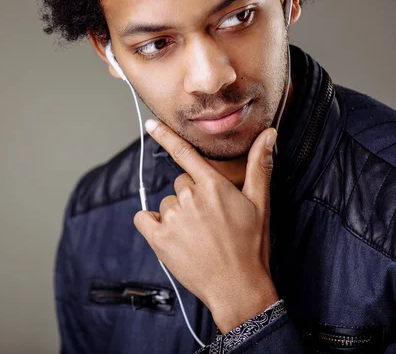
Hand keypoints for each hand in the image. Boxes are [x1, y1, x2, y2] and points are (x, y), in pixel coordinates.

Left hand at [134, 119, 278, 333]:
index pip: (185, 154)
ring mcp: (172, 218)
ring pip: (167, 203)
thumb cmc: (251, 246)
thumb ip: (259, 167)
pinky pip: (143, 218)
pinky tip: (170, 236)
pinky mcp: (158, 238)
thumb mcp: (260, 205)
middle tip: (209, 221)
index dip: (165, 136)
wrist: (238, 287)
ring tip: (198, 236)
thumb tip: (269, 134)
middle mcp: (190, 198)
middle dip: (192, 197)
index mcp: (213, 186)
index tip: (151, 124)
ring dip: (177, 215)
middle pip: (180, 185)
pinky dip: (151, 223)